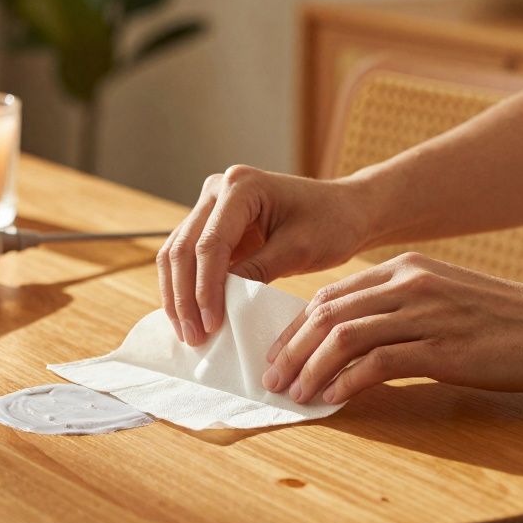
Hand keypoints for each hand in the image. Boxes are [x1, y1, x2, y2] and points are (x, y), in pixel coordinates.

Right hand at [157, 165, 369, 345]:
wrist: (346, 210)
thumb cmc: (331, 223)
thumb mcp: (298, 250)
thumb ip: (257, 271)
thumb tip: (219, 303)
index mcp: (241, 186)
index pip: (210, 244)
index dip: (206, 288)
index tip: (212, 325)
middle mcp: (218, 189)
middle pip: (182, 248)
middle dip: (184, 297)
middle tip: (194, 336)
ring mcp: (212, 205)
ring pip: (176, 254)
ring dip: (178, 295)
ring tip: (188, 333)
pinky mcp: (213, 224)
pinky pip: (189, 258)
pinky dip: (187, 288)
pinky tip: (190, 317)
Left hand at [262, 252, 522, 403]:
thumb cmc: (509, 323)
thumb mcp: (447, 298)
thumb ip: (402, 308)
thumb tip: (356, 340)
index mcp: (406, 268)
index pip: (331, 294)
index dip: (296, 326)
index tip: (278, 355)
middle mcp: (409, 282)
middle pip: (327, 313)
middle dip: (291, 348)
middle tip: (272, 379)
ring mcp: (425, 313)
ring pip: (343, 336)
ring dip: (310, 369)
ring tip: (294, 395)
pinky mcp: (442, 347)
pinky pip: (376, 363)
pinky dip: (345, 383)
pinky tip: (332, 400)